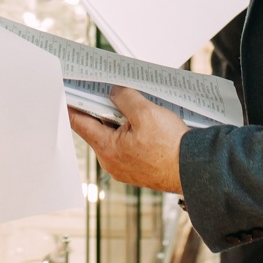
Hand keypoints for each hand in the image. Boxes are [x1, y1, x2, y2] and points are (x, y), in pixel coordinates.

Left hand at [68, 88, 187, 194]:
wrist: (196, 171)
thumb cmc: (171, 146)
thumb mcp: (146, 113)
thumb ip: (125, 98)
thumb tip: (114, 91)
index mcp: (107, 149)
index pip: (79, 123)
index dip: (72, 105)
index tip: (66, 93)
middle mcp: (110, 162)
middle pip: (97, 129)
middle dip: (103, 110)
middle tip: (111, 93)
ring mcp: (124, 169)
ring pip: (114, 138)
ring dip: (120, 122)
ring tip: (135, 109)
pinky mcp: (137, 170)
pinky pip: (127, 147)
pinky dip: (131, 134)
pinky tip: (145, 125)